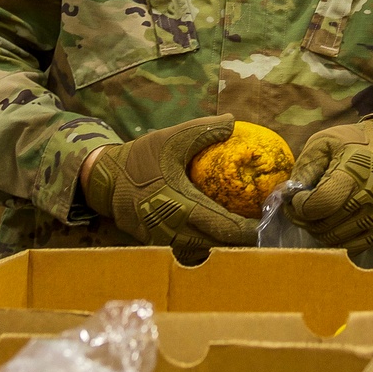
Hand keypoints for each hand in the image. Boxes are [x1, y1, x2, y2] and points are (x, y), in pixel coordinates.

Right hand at [83, 116, 258, 249]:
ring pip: (206, 249)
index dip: (250, 228)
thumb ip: (202, 130)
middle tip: (263, 225)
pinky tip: (217, 230)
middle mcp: (175, 229)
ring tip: (245, 229)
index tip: (268, 219)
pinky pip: (190, 248)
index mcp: (181, 205)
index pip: (225, 226)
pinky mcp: (159, 243)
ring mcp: (166, 240)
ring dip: (225, 242)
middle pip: (220, 244)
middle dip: (244, 238)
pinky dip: (207, 242)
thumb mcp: (170, 138)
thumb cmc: (139, 158)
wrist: (104, 179)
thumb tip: (233, 122)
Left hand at [283, 119, 372, 253]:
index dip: (300, 205)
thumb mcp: (322, 143)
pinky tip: (330, 222)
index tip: (294, 198)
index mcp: (356, 171)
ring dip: (317, 230)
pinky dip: (335, 238)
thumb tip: (288, 195)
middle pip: (326, 225)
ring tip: (313, 214)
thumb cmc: (351, 144)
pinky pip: (352, 246)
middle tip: (298, 208)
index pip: (322, 203)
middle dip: (304, 219)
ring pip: (335, 239)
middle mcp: (372, 196)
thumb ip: (304, 168)